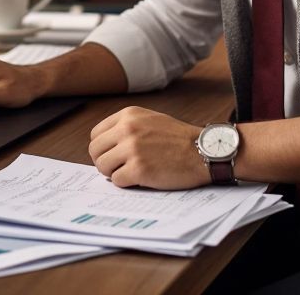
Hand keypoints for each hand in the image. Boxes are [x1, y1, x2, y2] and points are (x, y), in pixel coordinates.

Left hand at [88, 106, 209, 188]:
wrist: (204, 151)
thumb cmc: (180, 138)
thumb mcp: (151, 119)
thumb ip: (127, 126)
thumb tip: (105, 144)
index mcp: (128, 115)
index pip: (96, 134)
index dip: (103, 148)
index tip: (112, 155)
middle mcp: (127, 129)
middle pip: (95, 151)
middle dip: (104, 161)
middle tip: (118, 167)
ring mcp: (132, 149)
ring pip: (102, 166)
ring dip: (114, 173)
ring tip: (130, 173)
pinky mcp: (139, 169)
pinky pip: (117, 180)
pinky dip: (126, 183)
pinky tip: (141, 179)